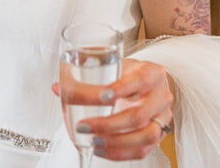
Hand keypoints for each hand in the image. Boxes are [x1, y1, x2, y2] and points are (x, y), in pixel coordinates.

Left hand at [54, 59, 173, 161]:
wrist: (150, 85)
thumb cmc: (129, 75)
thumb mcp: (114, 66)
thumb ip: (86, 76)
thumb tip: (57, 88)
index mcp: (152, 73)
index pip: (140, 80)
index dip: (121, 89)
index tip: (101, 96)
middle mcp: (161, 96)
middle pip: (140, 115)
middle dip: (108, 124)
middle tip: (84, 125)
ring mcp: (162, 118)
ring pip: (145, 136)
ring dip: (116, 142)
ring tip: (93, 141)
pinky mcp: (158, 135)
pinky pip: (142, 150)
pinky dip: (119, 153)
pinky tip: (101, 149)